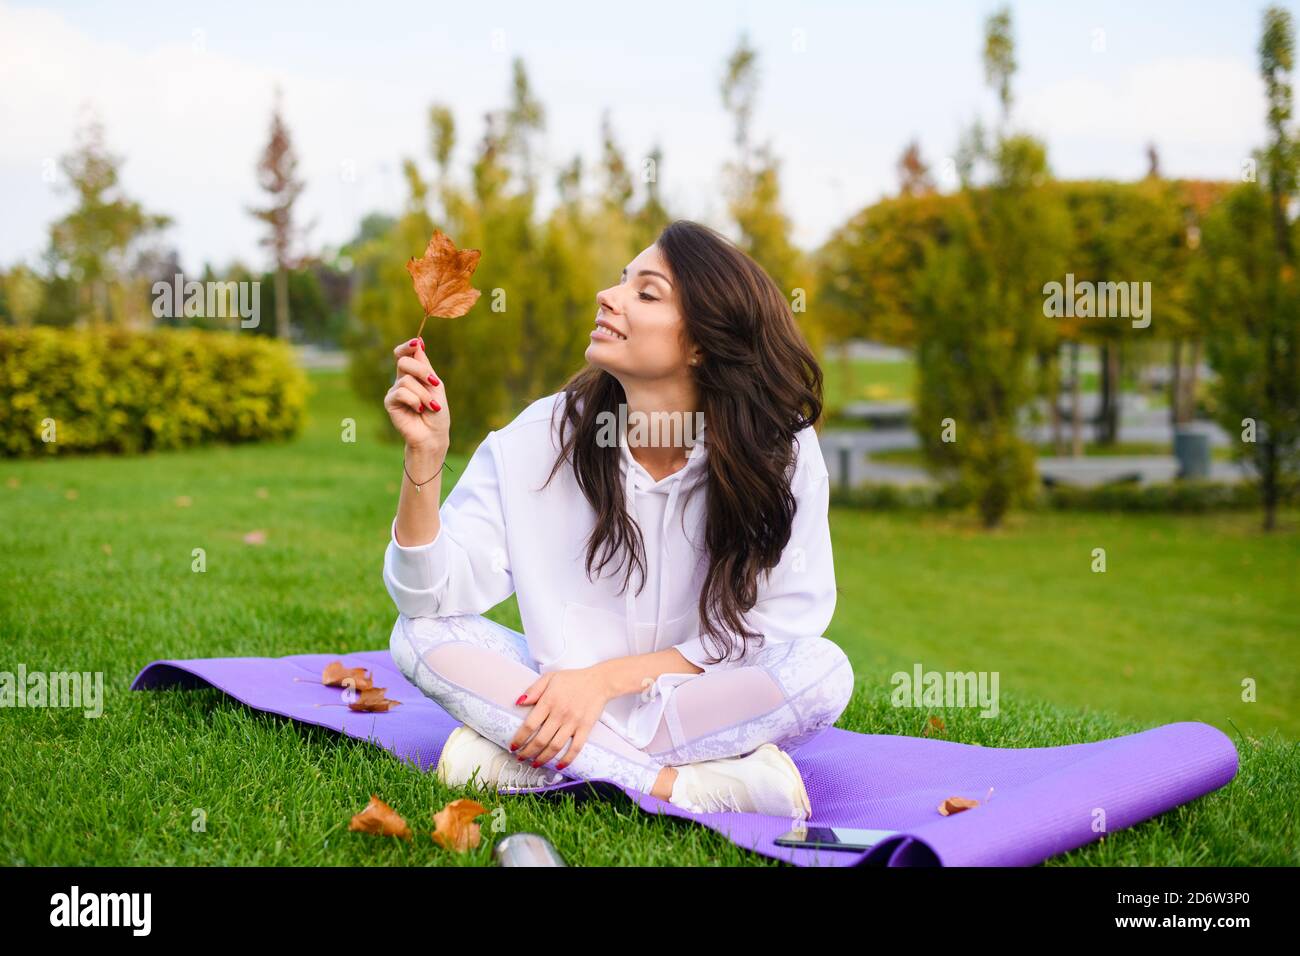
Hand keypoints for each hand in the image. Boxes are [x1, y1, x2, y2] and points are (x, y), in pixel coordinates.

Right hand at [384, 337, 448, 452]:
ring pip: (406, 380)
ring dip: (423, 394)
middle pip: (404, 361)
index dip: (408, 346)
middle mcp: (401, 380)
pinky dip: (415, 401)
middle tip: (435, 384)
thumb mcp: (435, 386)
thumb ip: (425, 366)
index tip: (417, 343)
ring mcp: (394, 391)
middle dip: (422, 371)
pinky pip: (401, 393)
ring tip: (430, 407)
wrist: (433, 435)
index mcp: (413, 374)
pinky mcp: (389, 402)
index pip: (404, 354)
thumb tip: (419, 342)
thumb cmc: (437, 413)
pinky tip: (419, 410)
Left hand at [509, 667, 615, 770]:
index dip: (519, 738)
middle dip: (527, 752)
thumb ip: (533, 690)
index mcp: (549, 701)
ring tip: (534, 763)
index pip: (530, 725)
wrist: (598, 681)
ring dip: (543, 758)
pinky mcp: (585, 728)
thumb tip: (518, 702)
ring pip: (555, 747)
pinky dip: (567, 760)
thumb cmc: (572, 679)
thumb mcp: (550, 677)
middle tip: (520, 758)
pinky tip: (558, 766)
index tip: (513, 746)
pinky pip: (575, 748)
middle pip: (540, 740)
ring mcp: (573, 722)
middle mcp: (560, 714)